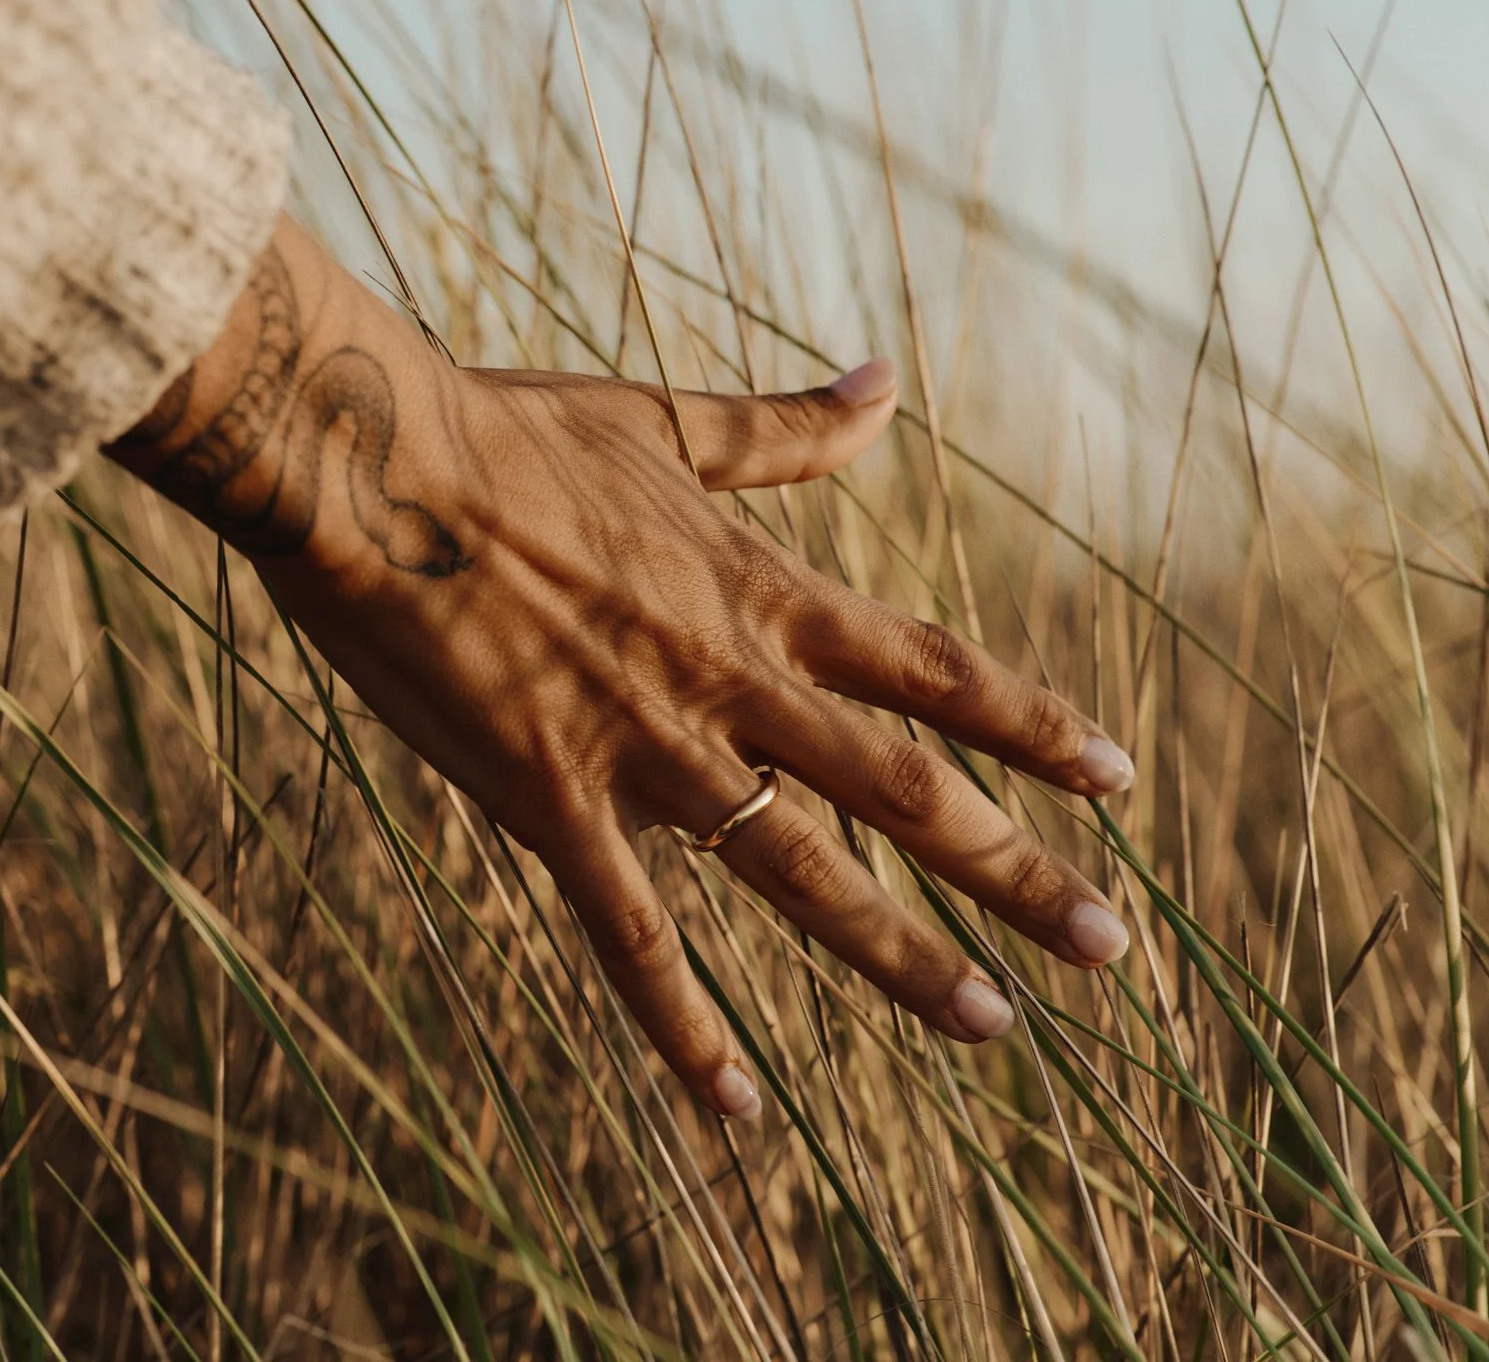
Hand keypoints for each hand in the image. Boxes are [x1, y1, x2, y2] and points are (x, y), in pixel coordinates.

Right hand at [111, 218, 1134, 1119]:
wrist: (373, 462)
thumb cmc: (507, 430)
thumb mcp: (661, 422)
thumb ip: (782, 430)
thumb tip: (887, 381)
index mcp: (757, 593)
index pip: (928, 671)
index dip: (1028, 724)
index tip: (1115, 777)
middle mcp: (729, 681)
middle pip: (903, 790)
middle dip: (1013, 870)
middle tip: (1109, 947)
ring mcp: (645, 749)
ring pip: (800, 874)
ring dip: (902, 957)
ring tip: (991, 1026)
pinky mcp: (551, 801)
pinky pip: (631, 936)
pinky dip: (686, 1027)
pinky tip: (738, 1107)